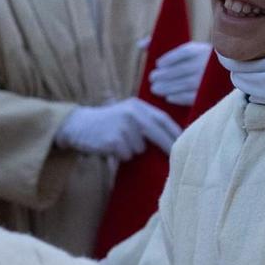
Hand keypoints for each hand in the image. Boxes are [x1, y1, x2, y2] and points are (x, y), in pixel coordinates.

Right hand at [56, 98, 181, 159]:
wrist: (77, 125)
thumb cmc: (106, 123)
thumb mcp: (126, 114)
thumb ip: (145, 121)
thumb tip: (172, 139)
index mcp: (137, 106)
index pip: (163, 119)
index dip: (175, 132)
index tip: (187, 143)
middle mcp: (131, 113)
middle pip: (158, 133)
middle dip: (168, 147)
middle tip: (176, 158)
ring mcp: (122, 126)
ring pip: (140, 149)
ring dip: (133, 151)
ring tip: (119, 143)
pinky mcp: (114, 140)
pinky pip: (127, 155)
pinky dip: (122, 156)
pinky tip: (111, 148)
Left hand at [148, 41, 212, 108]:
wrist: (215, 77)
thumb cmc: (192, 61)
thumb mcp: (184, 50)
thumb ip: (161, 44)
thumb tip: (140, 45)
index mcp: (199, 50)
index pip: (185, 52)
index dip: (170, 58)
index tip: (158, 64)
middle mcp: (205, 64)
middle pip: (183, 69)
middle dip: (165, 75)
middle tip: (152, 79)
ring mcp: (207, 79)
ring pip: (187, 83)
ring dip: (168, 87)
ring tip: (155, 89)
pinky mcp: (207, 94)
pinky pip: (194, 96)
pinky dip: (180, 98)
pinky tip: (168, 98)